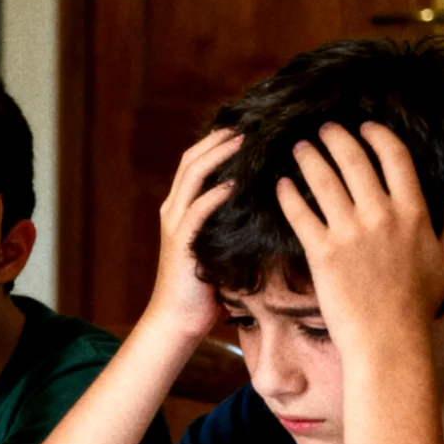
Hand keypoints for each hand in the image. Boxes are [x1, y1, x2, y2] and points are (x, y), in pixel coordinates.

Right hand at [144, 129, 240, 339]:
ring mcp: (175, 224)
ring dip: (218, 155)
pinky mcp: (182, 241)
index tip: (247, 127)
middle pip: (192, 159)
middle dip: (219, 139)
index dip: (217, 140)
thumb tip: (270, 204)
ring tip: (243, 141)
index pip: (196, 161)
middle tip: (249, 124)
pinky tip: (235, 182)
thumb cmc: (205, 287)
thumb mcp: (220, 245)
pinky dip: (215, 192)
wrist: (177, 319)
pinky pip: (198, 209)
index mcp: (181, 208)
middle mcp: (173, 209)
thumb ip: (232, 222)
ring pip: (192, 175)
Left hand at [276, 122, 443, 354]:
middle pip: (354, 160)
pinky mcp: (322, 253)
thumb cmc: (419, 303)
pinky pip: (300, 213)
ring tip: (298, 148)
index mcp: (415, 213)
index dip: (377, 136)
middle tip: (322, 129)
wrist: (388, 340)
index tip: (364, 126)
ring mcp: (350, 233)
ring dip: (309, 158)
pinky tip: (280, 184)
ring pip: (323, 180)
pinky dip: (288, 195)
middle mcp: (382, 216)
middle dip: (335, 138)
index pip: (395, 157)